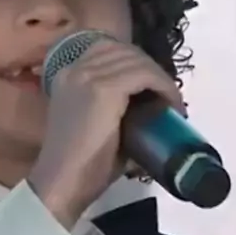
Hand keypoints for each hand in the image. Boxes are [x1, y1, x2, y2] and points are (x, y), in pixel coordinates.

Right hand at [28, 39, 184, 229]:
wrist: (62, 184)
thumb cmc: (79, 166)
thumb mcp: (94, 124)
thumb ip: (113, 109)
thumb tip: (146, 111)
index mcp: (67, 75)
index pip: (108, 50)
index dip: (135, 64)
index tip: (153, 88)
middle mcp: (75, 68)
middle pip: (125, 51)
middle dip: (150, 69)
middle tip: (168, 96)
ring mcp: (88, 76)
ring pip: (138, 61)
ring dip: (160, 79)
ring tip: (172, 102)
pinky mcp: (105, 89)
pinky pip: (145, 75)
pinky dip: (164, 86)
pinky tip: (173, 104)